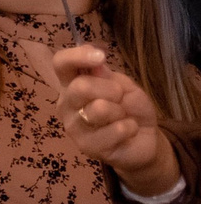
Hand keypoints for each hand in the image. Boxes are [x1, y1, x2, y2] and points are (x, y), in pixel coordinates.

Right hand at [54, 42, 180, 198]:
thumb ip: (110, 76)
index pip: (61, 64)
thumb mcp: (125, 86)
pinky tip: (127, 133)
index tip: (101, 57)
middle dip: (110, 89)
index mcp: (72, 84)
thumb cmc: (129, 108)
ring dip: (121, 111)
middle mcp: (67, 105)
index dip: (77, 56)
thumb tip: (96, 66)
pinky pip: (117, 129)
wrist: (142, 139)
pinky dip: (130, 127)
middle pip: (80, 87)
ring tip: (122, 117)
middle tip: (119, 97)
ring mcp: (73, 127)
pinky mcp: (86, 147)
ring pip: (98, 109)